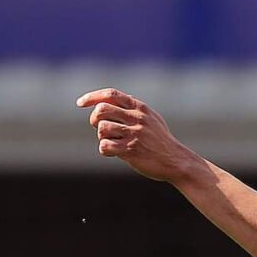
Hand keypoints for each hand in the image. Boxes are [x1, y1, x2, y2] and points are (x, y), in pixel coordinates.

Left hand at [77, 88, 201, 185]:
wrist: (176, 161)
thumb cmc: (161, 141)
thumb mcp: (152, 118)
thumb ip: (135, 108)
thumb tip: (117, 99)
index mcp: (140, 108)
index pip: (111, 94)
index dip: (92, 97)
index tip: (80, 103)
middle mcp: (137, 118)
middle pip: (102, 110)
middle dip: (94, 119)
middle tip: (99, 128)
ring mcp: (135, 134)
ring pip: (102, 128)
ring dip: (102, 136)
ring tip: (112, 142)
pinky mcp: (132, 150)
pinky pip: (105, 146)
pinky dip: (104, 149)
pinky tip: (113, 152)